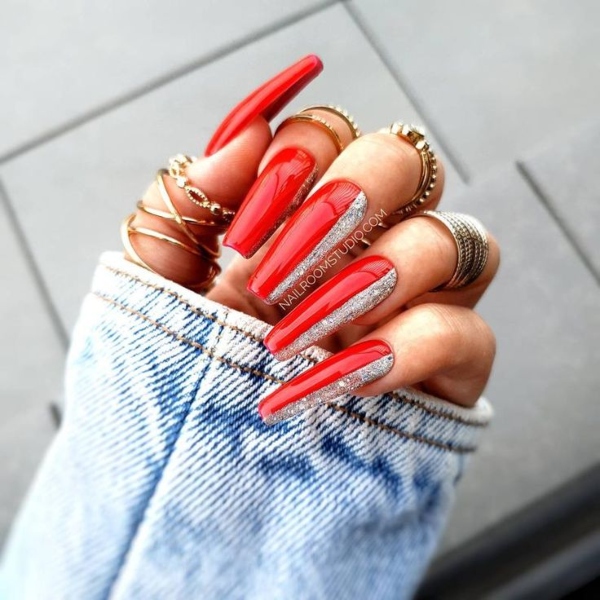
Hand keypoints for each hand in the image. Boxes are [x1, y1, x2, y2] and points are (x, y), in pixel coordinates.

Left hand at [124, 56, 498, 422]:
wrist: (214, 465)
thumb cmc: (191, 365)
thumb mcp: (161, 283)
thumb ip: (181, 202)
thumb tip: (242, 135)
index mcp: (305, 214)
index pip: (332, 135)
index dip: (299, 157)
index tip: (245, 226)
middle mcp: (371, 242)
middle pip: (409, 162)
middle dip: (354, 194)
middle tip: (282, 265)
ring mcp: (418, 301)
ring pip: (457, 242)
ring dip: (376, 277)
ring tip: (293, 335)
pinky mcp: (447, 367)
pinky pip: (468, 334)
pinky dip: (407, 349)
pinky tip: (345, 377)